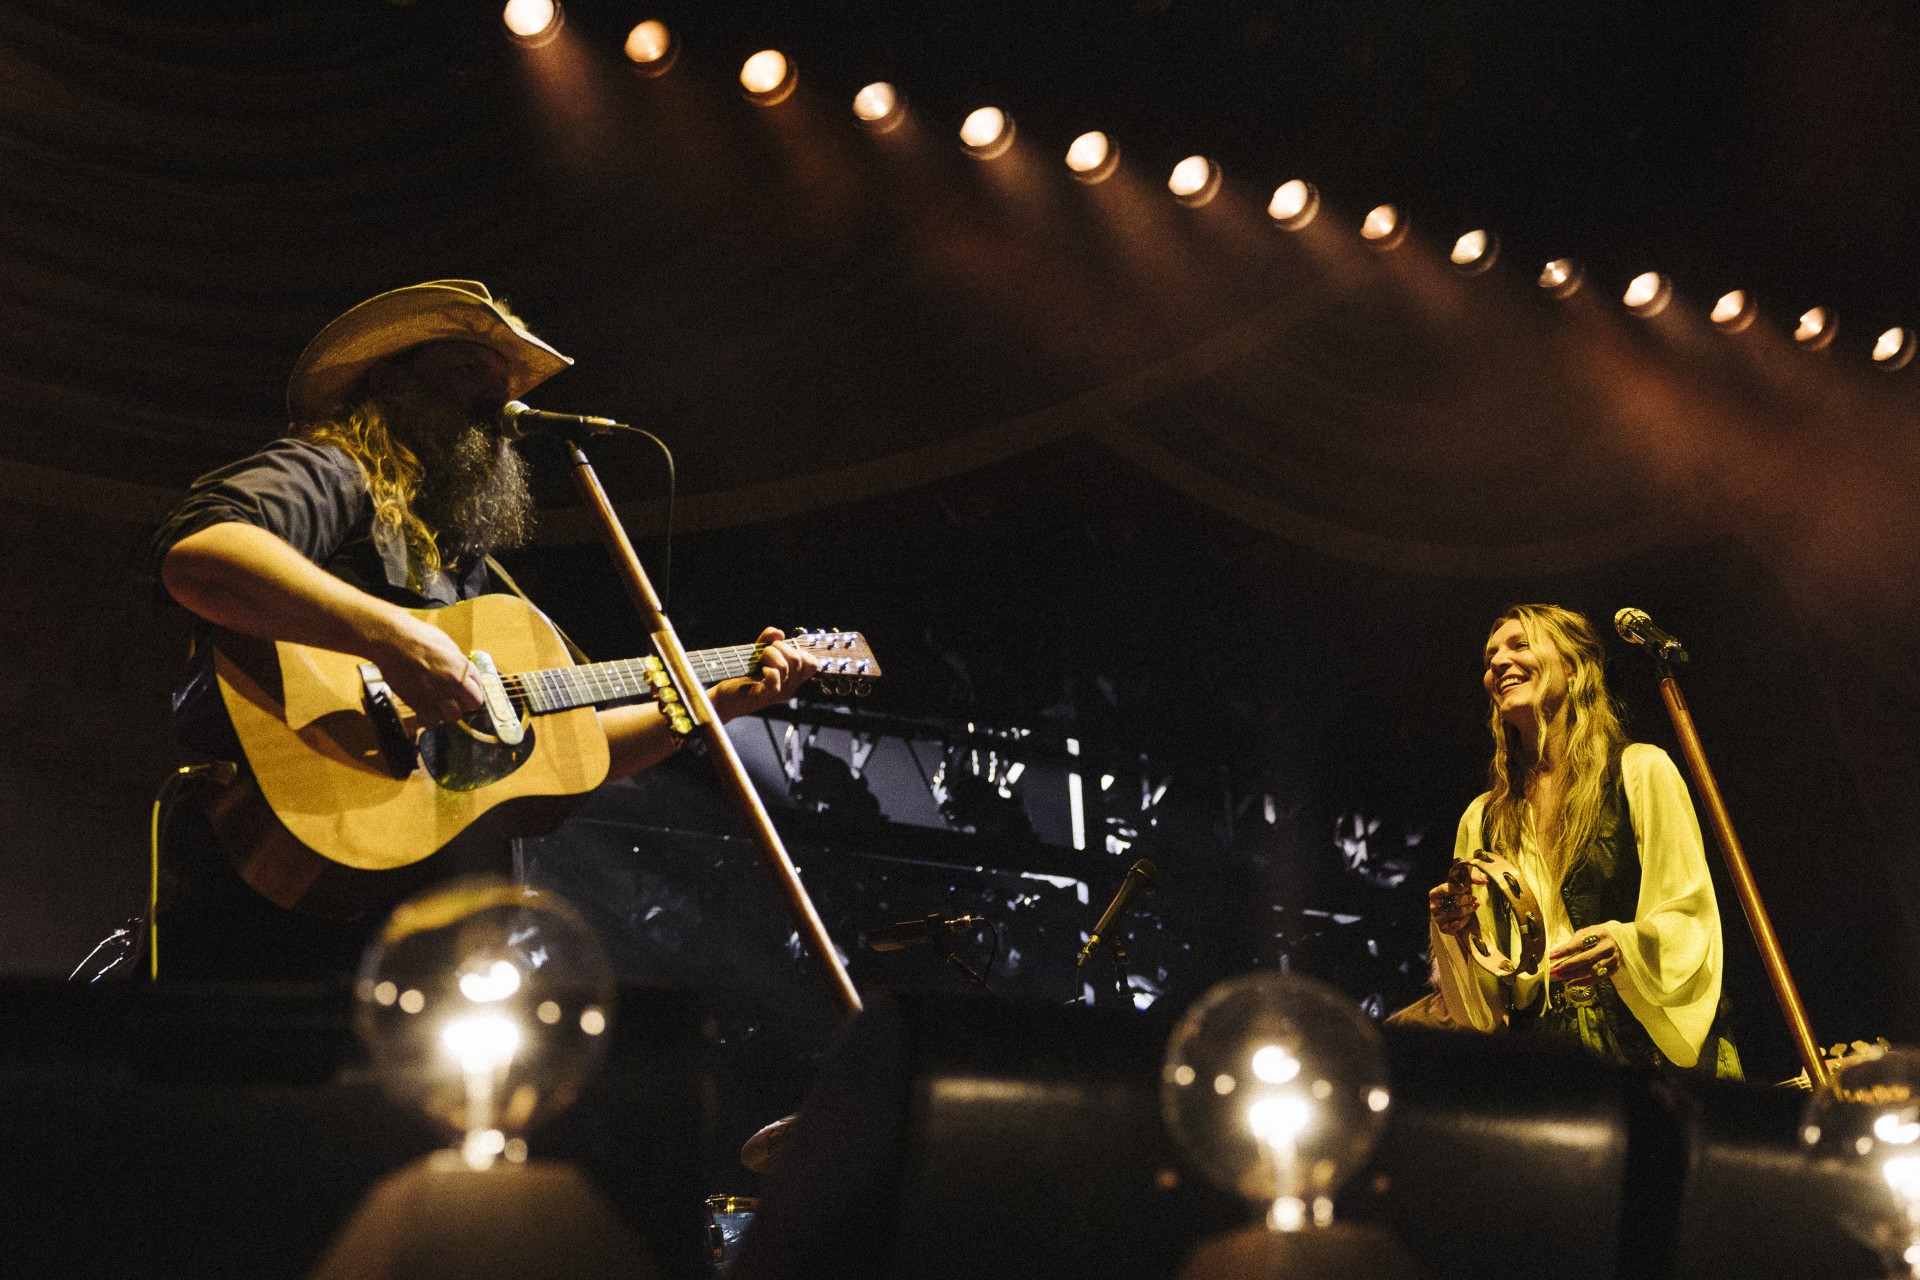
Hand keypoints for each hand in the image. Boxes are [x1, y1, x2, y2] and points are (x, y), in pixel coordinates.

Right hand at [370, 613, 486, 731]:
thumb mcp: (447, 645)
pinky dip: (430, 719)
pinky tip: (426, 710)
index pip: (479, 688)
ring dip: (447, 712)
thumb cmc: (418, 637)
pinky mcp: (418, 704)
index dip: (471, 689)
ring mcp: (436, 695)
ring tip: (438, 704)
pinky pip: (432, 721)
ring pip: (452, 716)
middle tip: (453, 698)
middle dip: (464, 702)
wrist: (393, 641)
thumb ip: (457, 662)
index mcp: (462, 668)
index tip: (464, 690)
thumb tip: (462, 671)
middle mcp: (453, 683)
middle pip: (472, 705)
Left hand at [709, 627, 820, 720]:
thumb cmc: (743, 675)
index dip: (799, 651)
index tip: (782, 650)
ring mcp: (778, 694)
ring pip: (785, 666)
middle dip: (781, 647)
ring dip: (770, 654)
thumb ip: (768, 639)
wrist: (726, 697)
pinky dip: (767, 669)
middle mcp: (789, 687)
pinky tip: (760, 670)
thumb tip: (779, 633)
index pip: (812, 664)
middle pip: (798, 660)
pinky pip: (774, 679)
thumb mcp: (758, 653)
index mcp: (792, 678)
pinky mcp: (764, 697)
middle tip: (766, 649)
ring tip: (759, 657)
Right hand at [1428, 869, 1483, 935]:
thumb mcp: (1462, 883)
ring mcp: (1437, 918)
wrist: (1451, 911)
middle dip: (1466, 899)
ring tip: (1474, 905)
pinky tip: (1469, 915)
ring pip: (1457, 912)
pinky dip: (1465, 920)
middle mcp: (1433, 906)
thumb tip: (1484, 881)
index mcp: (1434, 894)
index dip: (1456, 888)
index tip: (1466, 888)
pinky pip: (1456, 925)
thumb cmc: (1456, 895)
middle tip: (1474, 898)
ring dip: (1468, 909)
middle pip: (1453, 901)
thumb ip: (1472, 878)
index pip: (1444, 889)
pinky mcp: (1443, 929)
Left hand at [1548, 928, 1621, 983]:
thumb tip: (1556, 954)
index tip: (1552, 956)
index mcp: (1599, 934)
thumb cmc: (1596, 936)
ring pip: (1591, 970)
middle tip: (1554, 970)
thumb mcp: (1585, 933)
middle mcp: (1607, 947)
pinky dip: (1584, 982)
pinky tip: (1572, 983)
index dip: (1565, 950)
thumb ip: (1573, 942)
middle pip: (1586, 958)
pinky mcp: (1614, 968)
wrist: (1618, 940)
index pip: (1579, 944)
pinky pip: (1597, 978)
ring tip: (1560, 977)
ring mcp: (1612, 959)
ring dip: (1574, 975)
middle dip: (1568, 965)